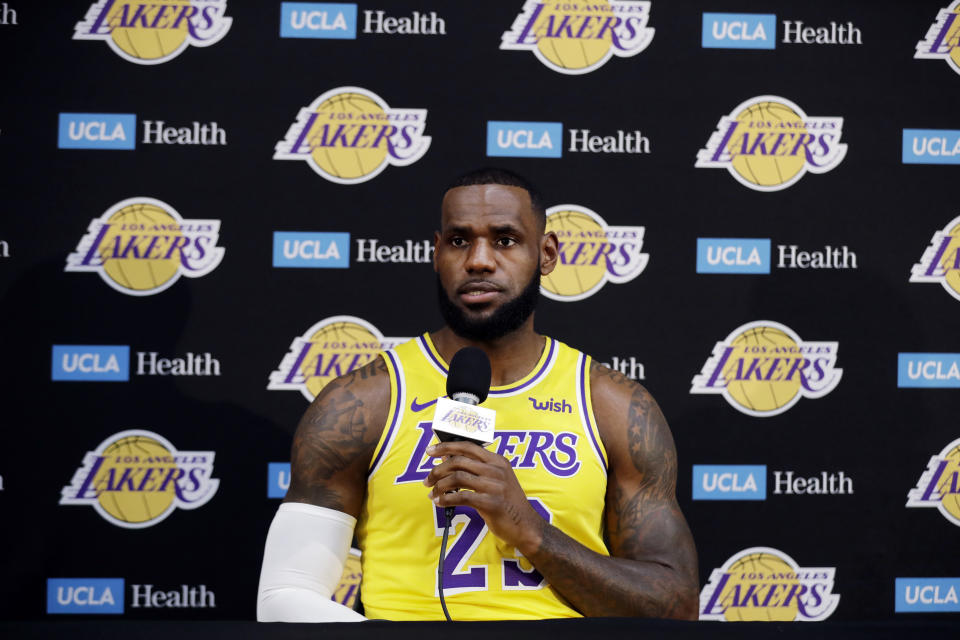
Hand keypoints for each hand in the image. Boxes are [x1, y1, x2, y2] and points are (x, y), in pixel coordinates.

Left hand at [423, 441, 544, 555]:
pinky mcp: (492, 503)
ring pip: (458, 477)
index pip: (468, 446)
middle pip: (459, 461)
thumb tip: (447, 460)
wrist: (526, 526)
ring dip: (440, 486)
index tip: (430, 450)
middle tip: (428, 480)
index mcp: (498, 461)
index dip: (446, 446)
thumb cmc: (507, 503)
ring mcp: (495, 486)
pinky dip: (447, 499)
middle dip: (438, 470)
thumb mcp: (496, 480)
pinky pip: (462, 497)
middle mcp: (497, 470)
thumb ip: (476, 469)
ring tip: (433, 494)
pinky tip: (440, 503)